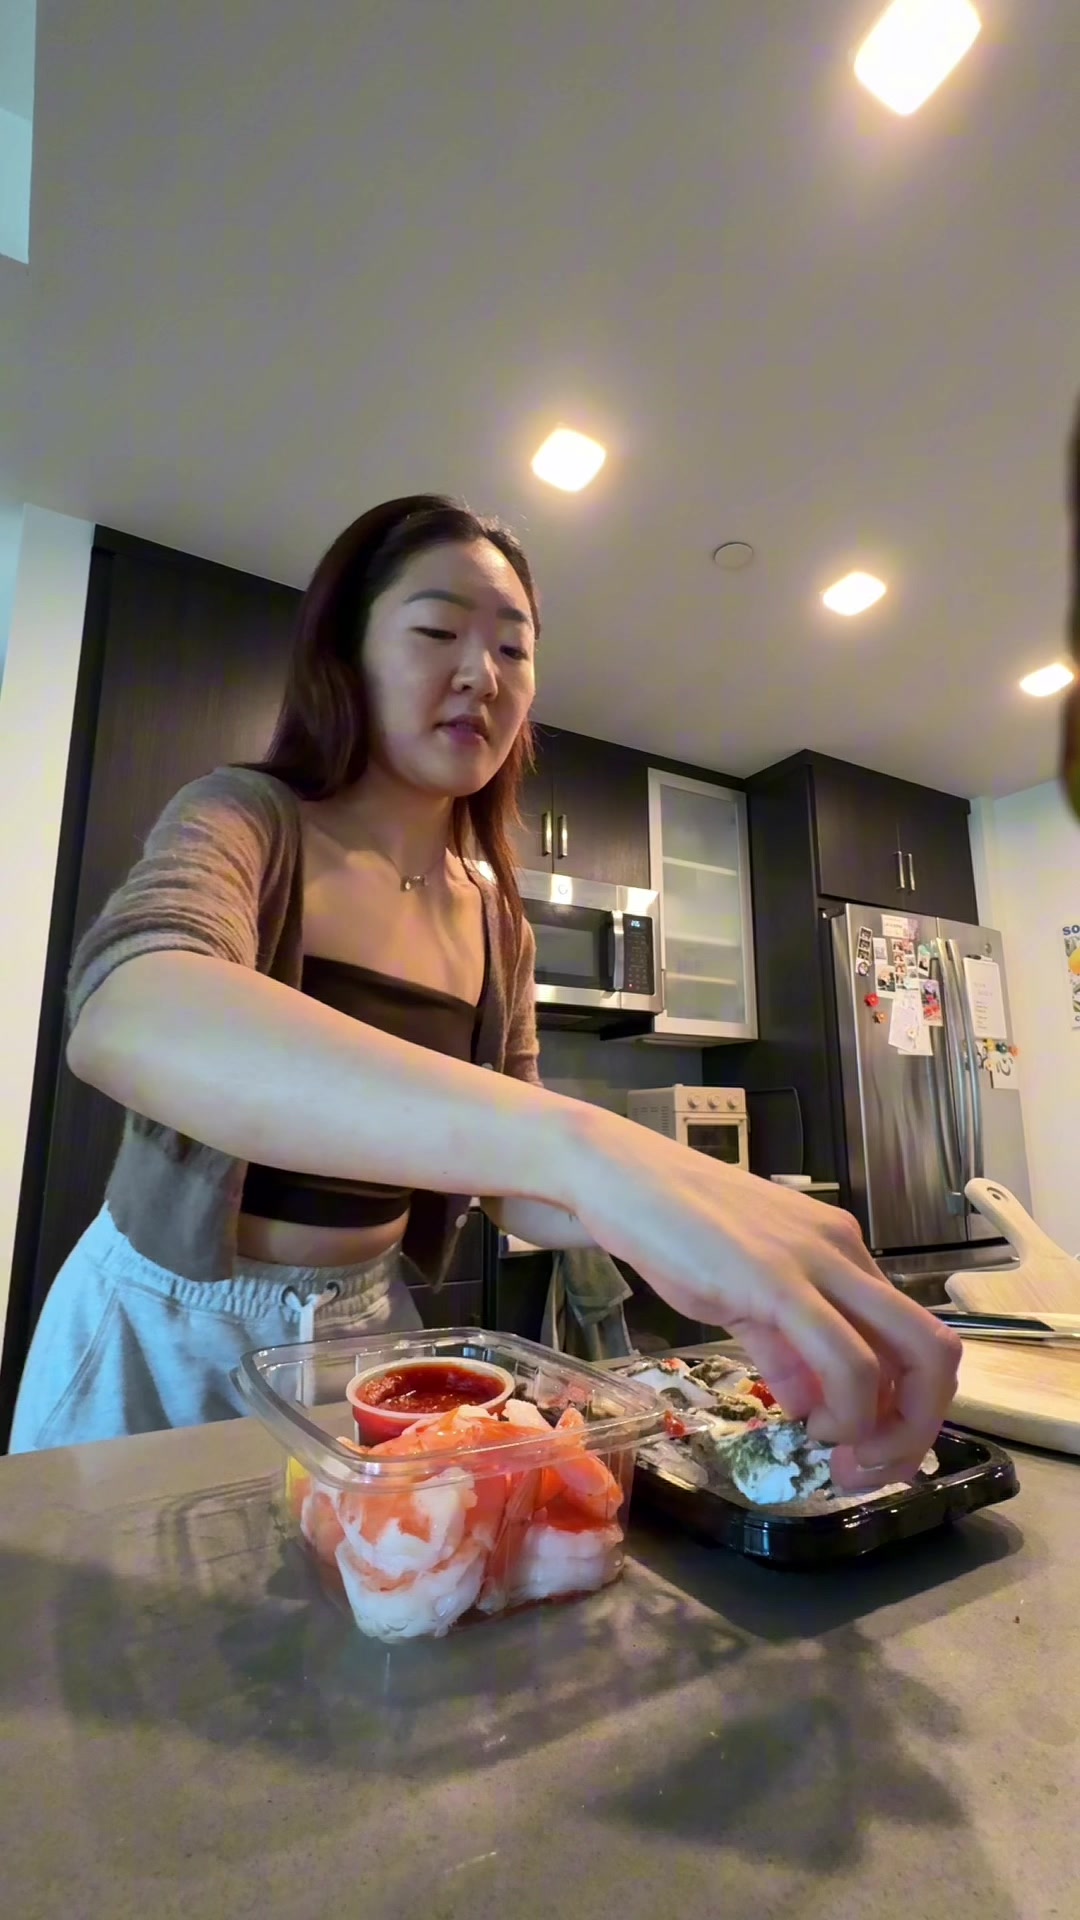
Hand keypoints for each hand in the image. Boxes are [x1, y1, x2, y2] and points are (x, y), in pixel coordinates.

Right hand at [563, 1109, 961, 1490]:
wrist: (616, 1176)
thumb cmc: (672, 1227)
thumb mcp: (742, 1293)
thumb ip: (783, 1347)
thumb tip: (810, 1405)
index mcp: (842, 1251)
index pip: (912, 1335)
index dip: (907, 1405)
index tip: (871, 1448)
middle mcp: (845, 1251)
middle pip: (935, 1348)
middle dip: (918, 1424)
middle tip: (874, 1466)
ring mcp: (816, 1261)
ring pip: (906, 1355)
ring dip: (884, 1428)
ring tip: (836, 1451)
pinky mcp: (777, 1279)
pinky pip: (843, 1357)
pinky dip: (846, 1409)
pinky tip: (809, 1424)